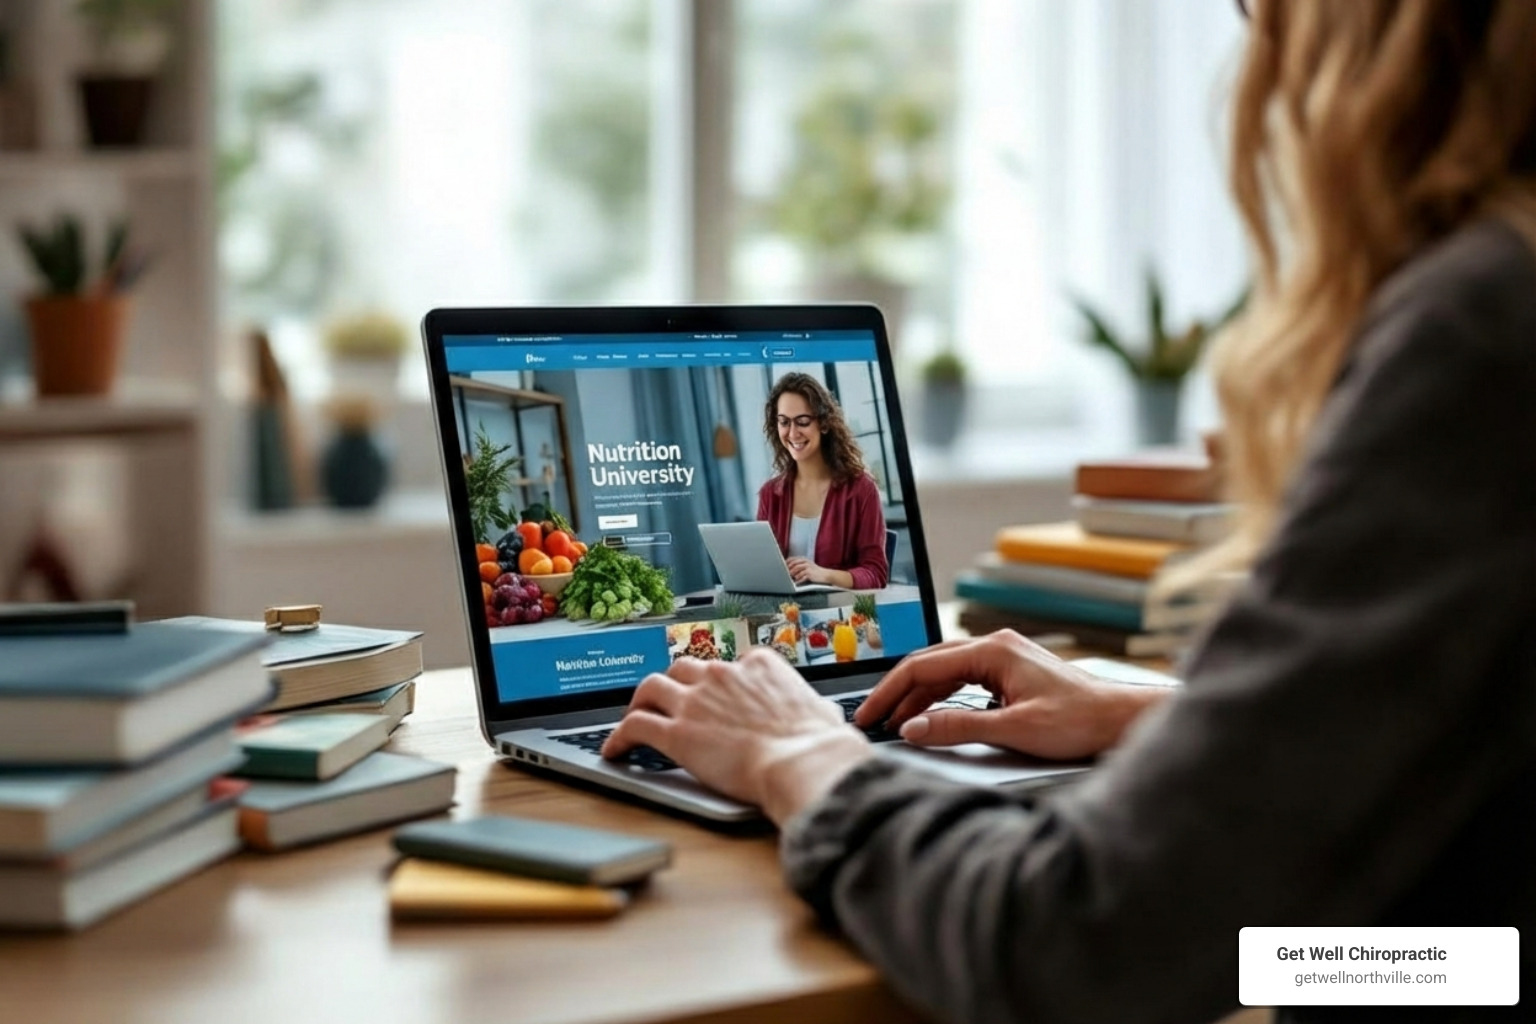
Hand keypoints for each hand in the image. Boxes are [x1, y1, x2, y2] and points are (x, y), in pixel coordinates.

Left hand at [602, 648, 873, 824]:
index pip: (729, 664)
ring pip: (651, 686)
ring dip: (641, 701)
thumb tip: (823, 717)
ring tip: (635, 715)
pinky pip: (636, 725)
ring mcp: (695, 700)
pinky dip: (620, 736)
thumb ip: (814, 709)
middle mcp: (722, 674)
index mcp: (758, 665)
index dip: (717, 682)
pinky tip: (616, 750)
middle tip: (670, 701)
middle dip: (674, 683)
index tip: (713, 695)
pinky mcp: (676, 732)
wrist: (803, 762)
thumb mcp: (823, 714)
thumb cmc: (818, 745)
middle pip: (683, 668)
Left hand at [785, 556, 823, 583]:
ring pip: (796, 571)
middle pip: (793, 565)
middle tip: (784, 575)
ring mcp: (807, 567)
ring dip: (792, 575)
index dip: (786, 563)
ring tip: (790, 579)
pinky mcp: (809, 573)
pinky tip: (796, 583)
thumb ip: (799, 566)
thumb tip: (788, 570)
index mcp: (804, 559)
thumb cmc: (815, 572)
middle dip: (788, 570)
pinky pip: (801, 577)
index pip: (792, 559)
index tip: (782, 568)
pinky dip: (798, 580)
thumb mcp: (807, 566)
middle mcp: (805, 562)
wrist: (825, 575)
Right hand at [856, 630, 1168, 759]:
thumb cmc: (1079, 721)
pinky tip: (930, 716)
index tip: (868, 715)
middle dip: (897, 693)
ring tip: (895, 722)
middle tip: (871, 719)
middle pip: (929, 665)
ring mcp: (1003, 658)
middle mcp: (995, 646)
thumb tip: (913, 729)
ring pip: (945, 673)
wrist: (1119, 720)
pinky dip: (941, 698)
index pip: (922, 666)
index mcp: (992, 650)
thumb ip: (958, 727)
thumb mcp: (1013, 728)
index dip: (889, 693)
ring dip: (918, 698)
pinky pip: (963, 681)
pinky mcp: (1010, 674)